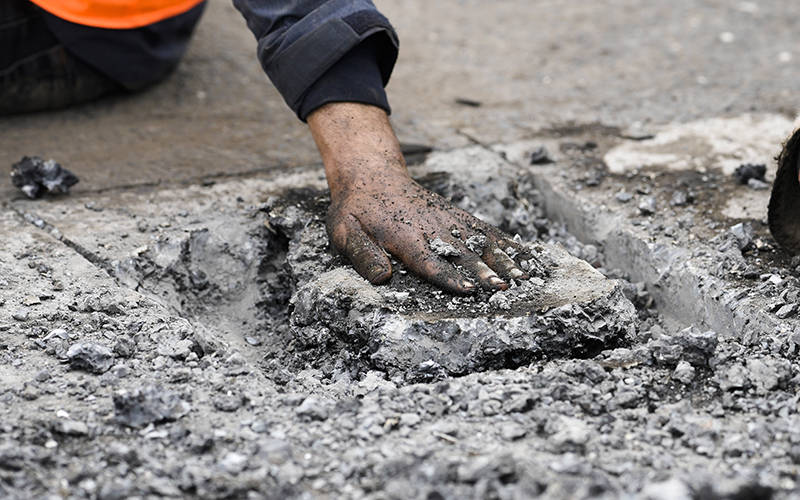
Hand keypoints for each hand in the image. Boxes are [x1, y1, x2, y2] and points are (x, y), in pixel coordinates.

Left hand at [307, 103, 527, 293]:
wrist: (372, 173)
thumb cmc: (357, 208)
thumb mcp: (345, 230)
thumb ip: (363, 254)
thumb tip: (381, 278)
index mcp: (403, 235)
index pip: (428, 260)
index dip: (447, 276)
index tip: (467, 289)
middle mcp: (431, 227)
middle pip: (461, 253)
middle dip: (484, 271)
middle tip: (503, 288)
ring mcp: (448, 220)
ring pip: (480, 241)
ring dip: (503, 259)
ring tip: (524, 277)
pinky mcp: (458, 216)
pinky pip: (486, 230)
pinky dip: (507, 243)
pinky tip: (527, 257)